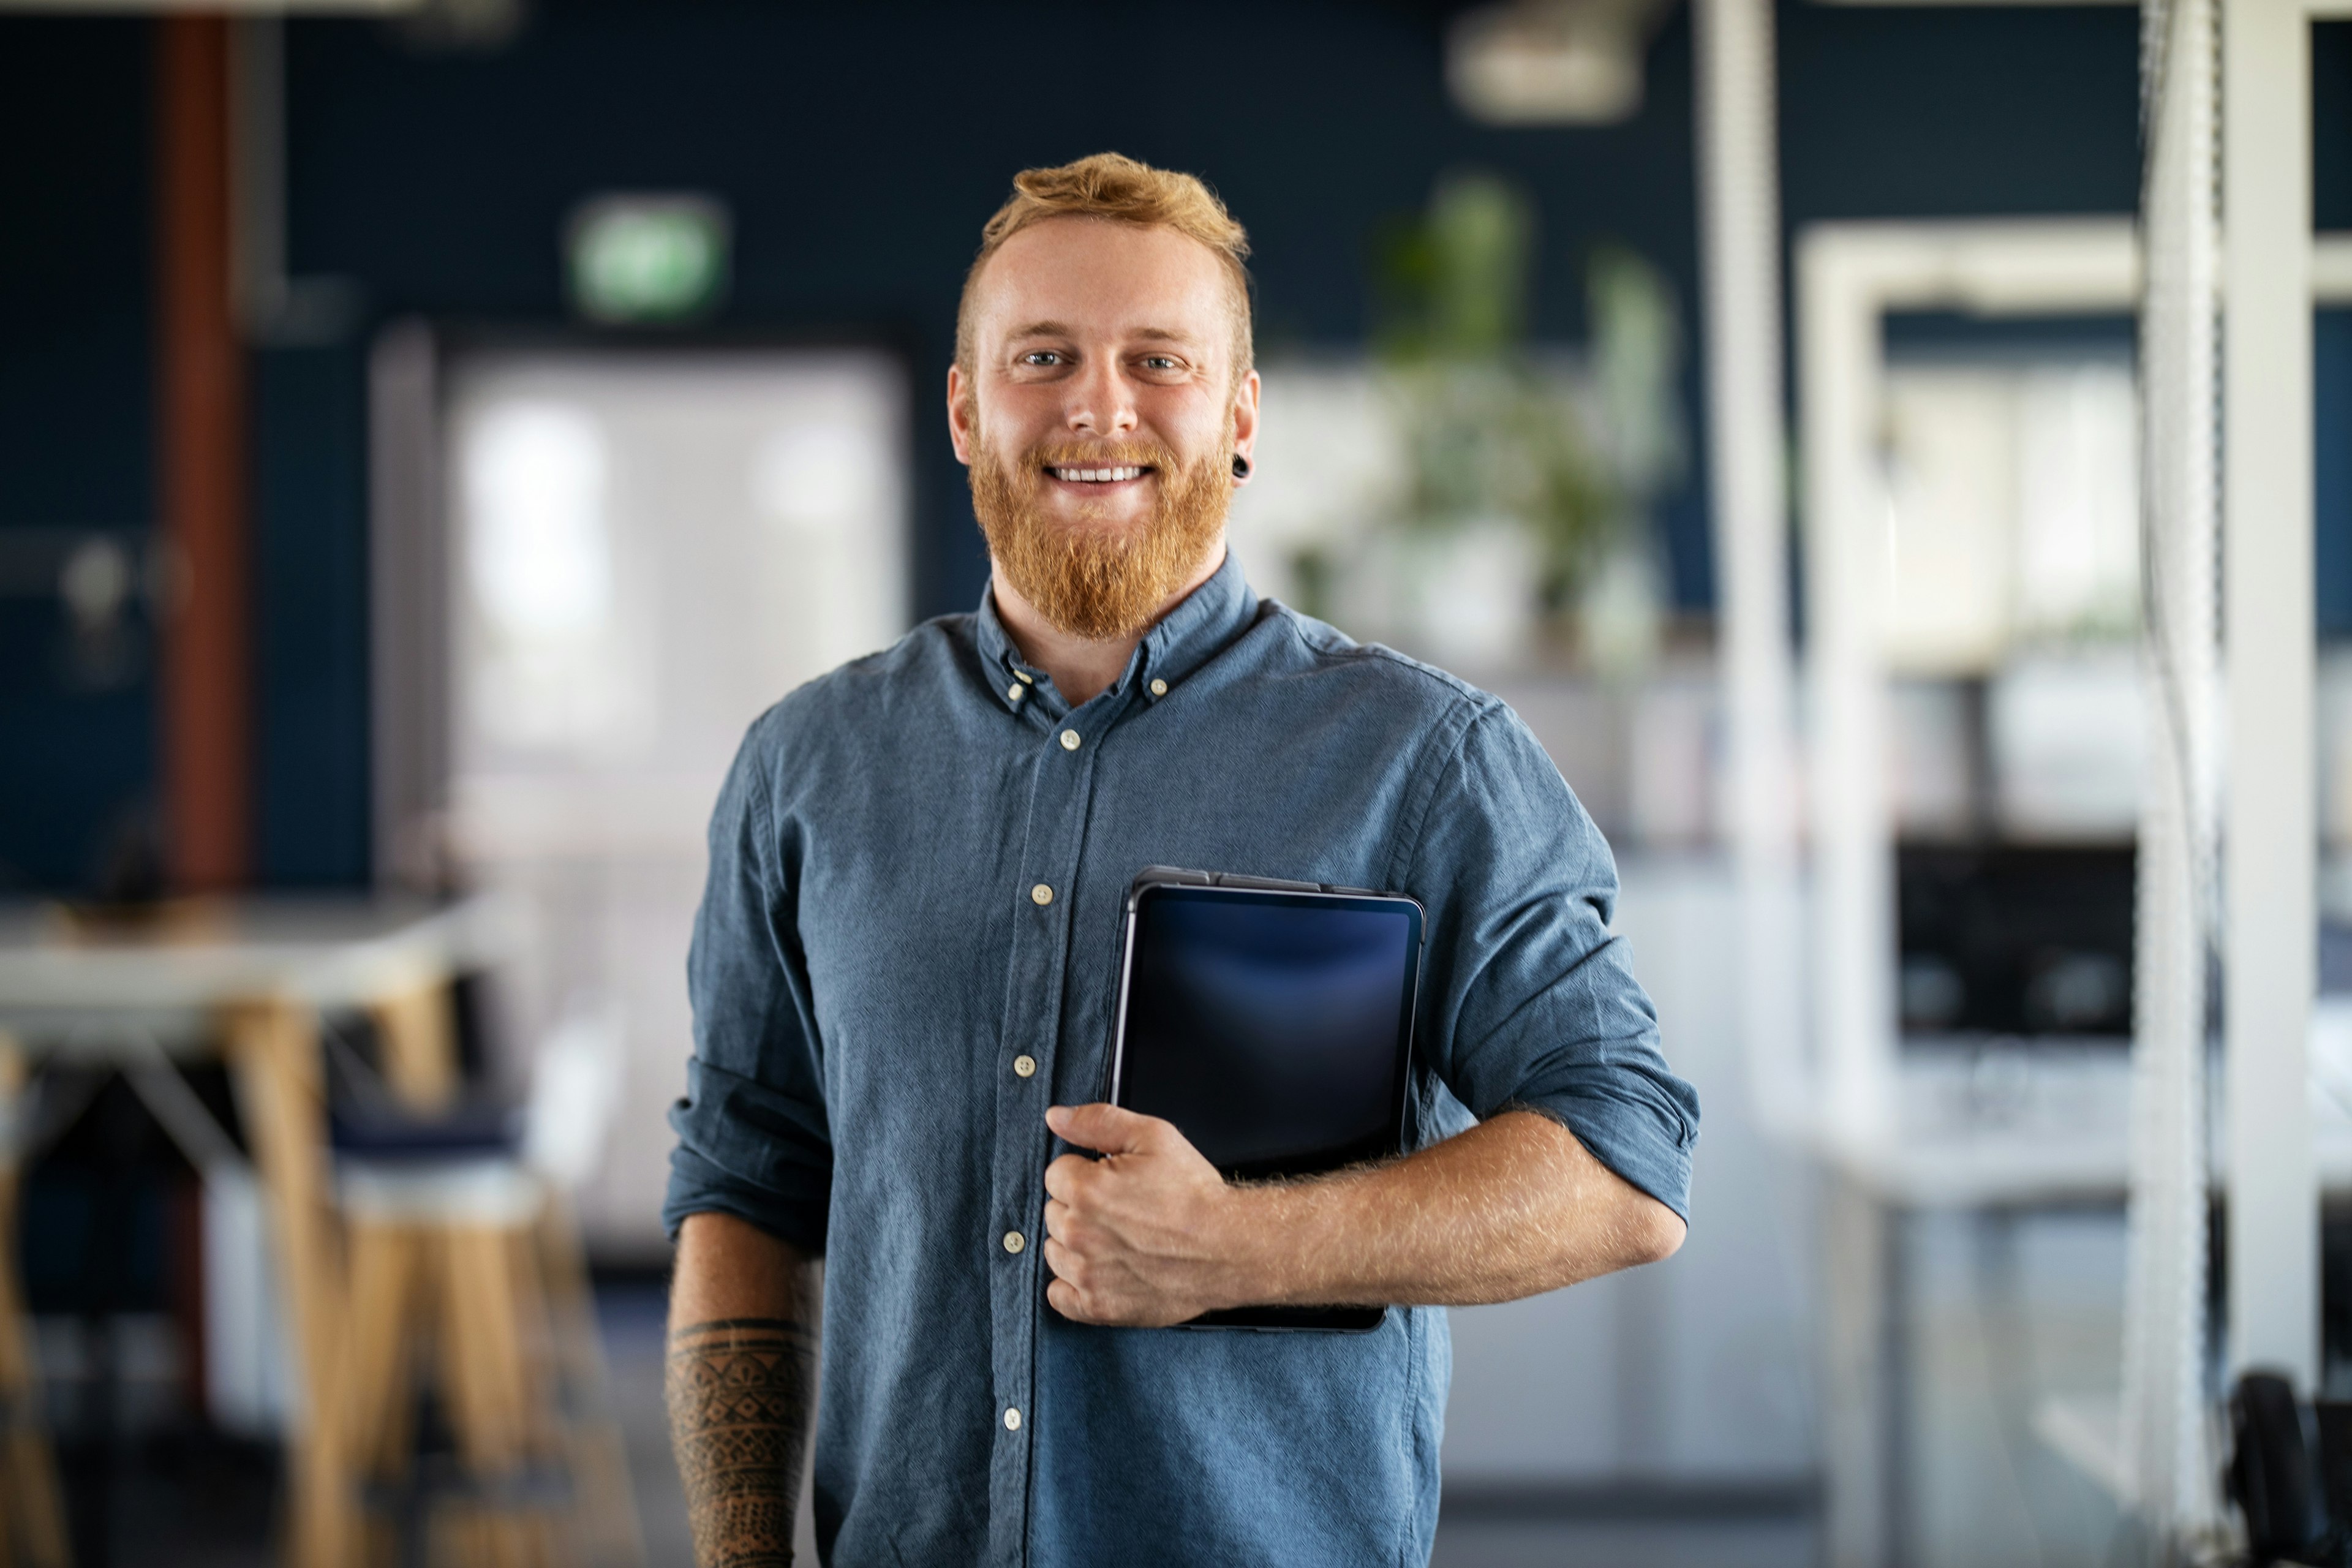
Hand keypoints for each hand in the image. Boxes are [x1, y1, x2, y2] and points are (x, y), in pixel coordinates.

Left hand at [1040, 1103, 1250, 1325]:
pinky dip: (1072, 1285)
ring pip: (1055, 1251)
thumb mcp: (1154, 1137)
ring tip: (1116, 1239)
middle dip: (1080, 1207)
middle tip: (1120, 1210)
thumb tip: (1056, 1117)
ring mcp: (1086, 1274)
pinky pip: (1058, 1296)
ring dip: (1076, 1244)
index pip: (1057, 1175)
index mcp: (1086, 1190)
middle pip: (1054, 1212)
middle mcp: (1079, 1234)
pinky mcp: (1098, 1306)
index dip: (1085, 1173)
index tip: (1111, 1182)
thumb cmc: (1195, 1195)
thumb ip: (1098, 1121)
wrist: (1229, 1247)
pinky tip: (1099, 1271)